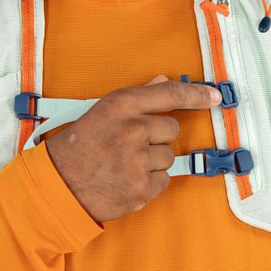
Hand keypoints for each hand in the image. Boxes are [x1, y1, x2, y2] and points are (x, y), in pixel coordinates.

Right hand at [45, 75, 221, 222]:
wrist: (58, 186)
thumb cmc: (76, 147)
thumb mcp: (100, 112)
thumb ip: (136, 98)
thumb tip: (163, 82)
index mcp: (121, 106)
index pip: (169, 94)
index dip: (196, 94)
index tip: (213, 96)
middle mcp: (133, 130)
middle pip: (172, 129)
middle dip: (158, 136)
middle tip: (132, 144)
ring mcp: (138, 161)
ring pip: (169, 157)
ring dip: (153, 161)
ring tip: (125, 163)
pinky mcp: (142, 188)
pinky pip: (164, 180)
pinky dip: (150, 181)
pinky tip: (127, 178)